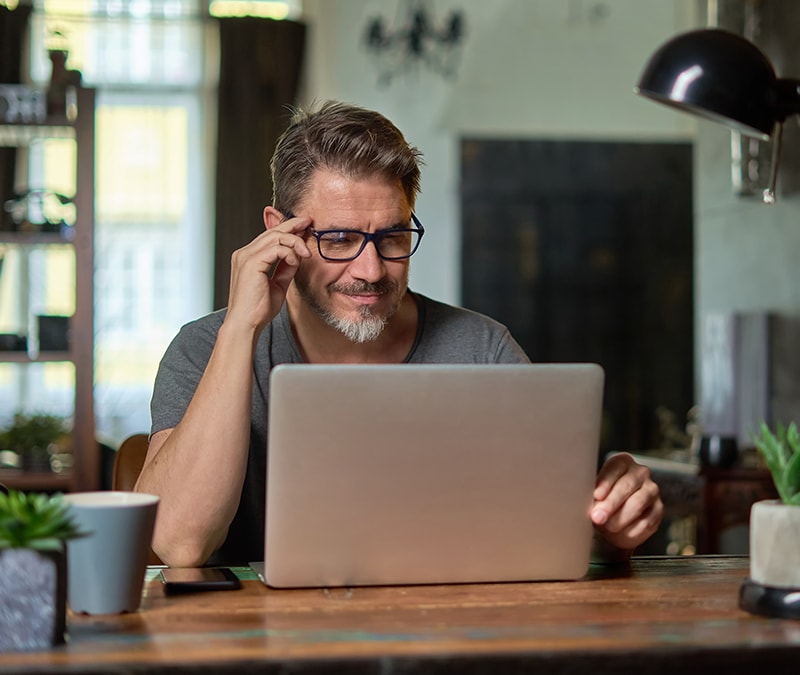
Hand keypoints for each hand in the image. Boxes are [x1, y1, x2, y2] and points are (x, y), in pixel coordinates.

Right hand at [226, 213, 311, 331]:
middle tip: (308, 222)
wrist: (246, 325)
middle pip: (272, 231)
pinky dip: (289, 253)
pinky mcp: (251, 263)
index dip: (287, 229)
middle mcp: (244, 254)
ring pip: (275, 236)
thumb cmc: (258, 310)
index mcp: (248, 258)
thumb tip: (297, 257)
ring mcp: (245, 257)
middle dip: (293, 225)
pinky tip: (295, 261)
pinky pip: (276, 248)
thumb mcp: (277, 285)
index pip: (269, 236)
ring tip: (306, 251)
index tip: (304, 226)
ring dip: (295, 241)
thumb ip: (285, 269)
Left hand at [590, 452, 663, 557]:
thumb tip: (591, 503)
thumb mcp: (594, 494)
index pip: (615, 467)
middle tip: (598, 517)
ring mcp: (651, 490)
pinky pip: (647, 519)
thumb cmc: (600, 501)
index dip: (605, 482)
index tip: (596, 495)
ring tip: (608, 527)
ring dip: (621, 517)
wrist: (614, 521)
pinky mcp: (659, 509)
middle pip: (626, 485)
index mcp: (622, 462)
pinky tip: (621, 533)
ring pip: (638, 502)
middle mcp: (640, 472)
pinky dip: (633, 528)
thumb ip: (594, 495)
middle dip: (610, 503)